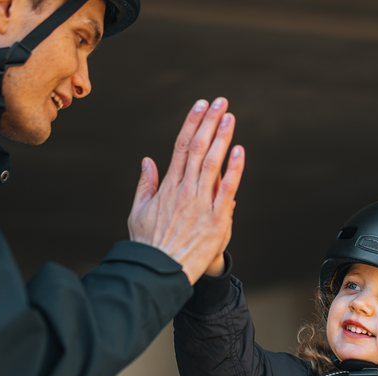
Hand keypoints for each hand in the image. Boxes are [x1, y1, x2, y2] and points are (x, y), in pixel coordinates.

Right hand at [128, 97, 244, 284]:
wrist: (160, 272)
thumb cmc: (149, 246)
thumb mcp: (139, 212)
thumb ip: (145, 185)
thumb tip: (147, 160)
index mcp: (167, 187)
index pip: (181, 147)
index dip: (191, 123)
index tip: (200, 106)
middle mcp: (184, 191)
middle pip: (198, 148)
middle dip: (209, 122)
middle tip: (220, 101)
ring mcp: (200, 204)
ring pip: (212, 163)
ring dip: (221, 137)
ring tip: (229, 116)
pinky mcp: (215, 220)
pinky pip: (226, 190)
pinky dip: (233, 169)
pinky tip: (238, 151)